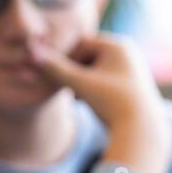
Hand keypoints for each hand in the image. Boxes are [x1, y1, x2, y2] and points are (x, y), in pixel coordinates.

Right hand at [30, 33, 171, 172]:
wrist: (141, 129)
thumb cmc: (111, 103)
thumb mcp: (80, 84)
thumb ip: (55, 68)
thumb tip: (29, 51)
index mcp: (118, 44)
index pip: (79, 43)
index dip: (63, 59)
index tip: (54, 76)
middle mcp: (126, 51)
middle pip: (86, 55)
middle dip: (71, 72)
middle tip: (61, 88)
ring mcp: (129, 67)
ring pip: (92, 69)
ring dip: (78, 81)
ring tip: (74, 97)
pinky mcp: (128, 82)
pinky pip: (101, 78)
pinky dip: (89, 88)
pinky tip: (83, 102)